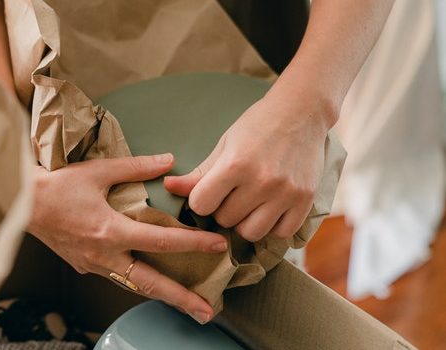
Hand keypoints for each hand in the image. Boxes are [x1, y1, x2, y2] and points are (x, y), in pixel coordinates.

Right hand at [28, 154, 228, 321]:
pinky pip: (116, 277)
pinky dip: (136, 281)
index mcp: (111, 231)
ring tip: (186, 304)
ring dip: (161, 295)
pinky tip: (149, 280)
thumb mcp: (98, 171)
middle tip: (207, 312)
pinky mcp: (83, 265)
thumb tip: (168, 162)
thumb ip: (136, 167)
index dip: (194, 244)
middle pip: (151, 283)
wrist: (20, 203)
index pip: (162, 242)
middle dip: (181, 299)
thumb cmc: (56, 185)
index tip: (218, 246)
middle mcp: (104, 256)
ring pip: (133, 285)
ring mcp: (92, 265)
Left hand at [164, 92, 331, 241]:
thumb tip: (167, 187)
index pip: (201, 205)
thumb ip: (198, 173)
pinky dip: (272, 226)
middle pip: (225, 220)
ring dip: (245, 222)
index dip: (200, 200)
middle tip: (232, 193)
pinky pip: (282, 233)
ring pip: (252, 233)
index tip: (208, 191)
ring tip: (249, 203)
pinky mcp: (305, 200)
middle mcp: (262, 181)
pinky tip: (270, 208)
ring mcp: (286, 193)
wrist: (302, 112)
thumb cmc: (257, 126)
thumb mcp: (224, 145)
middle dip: (223, 210)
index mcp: (236, 164)